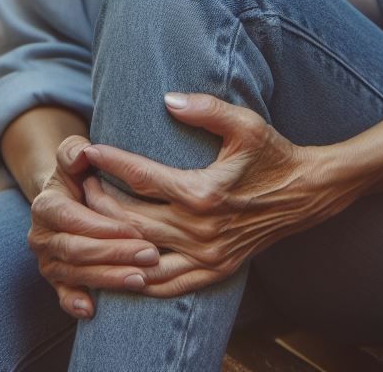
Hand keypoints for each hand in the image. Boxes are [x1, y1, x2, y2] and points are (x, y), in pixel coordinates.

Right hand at [27, 134, 163, 318]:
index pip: (72, 219)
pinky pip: (64, 295)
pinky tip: (93, 310)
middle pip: (77, 250)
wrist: (68, 196)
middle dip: (115, 254)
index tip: (135, 230)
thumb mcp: (75, 153)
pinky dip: (76, 302)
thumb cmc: (80, 171)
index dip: (102, 227)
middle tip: (151, 255)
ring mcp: (48, 260)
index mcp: (46, 206)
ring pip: (76, 274)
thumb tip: (83, 154)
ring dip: (109, 278)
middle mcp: (42, 236)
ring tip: (142, 278)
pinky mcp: (57, 279)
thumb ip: (75, 149)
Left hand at [80, 94, 342, 297]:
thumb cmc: (273, 154)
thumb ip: (206, 109)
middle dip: (98, 201)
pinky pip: (165, 284)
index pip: (141, 176)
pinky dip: (136, 276)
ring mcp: (207, 256)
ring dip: (110, 239)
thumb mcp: (246, 123)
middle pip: (131, 219)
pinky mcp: (215, 270)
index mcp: (204, 193)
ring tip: (87, 220)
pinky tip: (116, 264)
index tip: (85, 149)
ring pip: (141, 254)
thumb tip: (168, 99)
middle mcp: (201, 231)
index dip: (109, 161)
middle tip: (75, 183)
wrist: (307, 193)